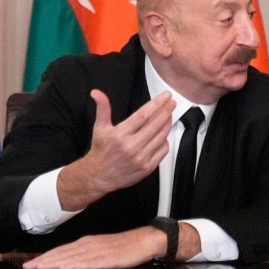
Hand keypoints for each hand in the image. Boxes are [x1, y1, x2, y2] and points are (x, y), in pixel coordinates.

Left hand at [23, 226, 165, 268]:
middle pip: (62, 253)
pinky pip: (87, 262)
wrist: (146, 241)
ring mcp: (98, 251)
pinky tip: (64, 268)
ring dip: (53, 263)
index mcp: (88, 243)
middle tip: (28, 267)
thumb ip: (88, 255)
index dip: (45, 258)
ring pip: (71, 258)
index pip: (62, 250)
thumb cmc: (127, 248)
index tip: (31, 264)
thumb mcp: (104, 250)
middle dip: (43, 261)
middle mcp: (90, 245)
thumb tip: (72, 263)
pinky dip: (73, 265)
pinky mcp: (107, 258)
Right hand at [56, 90, 174, 210]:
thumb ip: (103, 108)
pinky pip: (163, 151)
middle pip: (155, 124)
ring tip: (169, 115)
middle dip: (166, 111)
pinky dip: (165, 141)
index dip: (156, 104)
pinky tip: (164, 134)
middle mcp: (131, 146)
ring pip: (161, 137)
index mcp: (120, 135)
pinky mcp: (147, 167)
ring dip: (167, 124)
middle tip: (172, 103)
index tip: (165, 96)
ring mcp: (141, 158)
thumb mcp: (99, 128)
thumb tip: (97, 93)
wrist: (98, 176)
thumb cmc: (101, 151)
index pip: (143, 115)